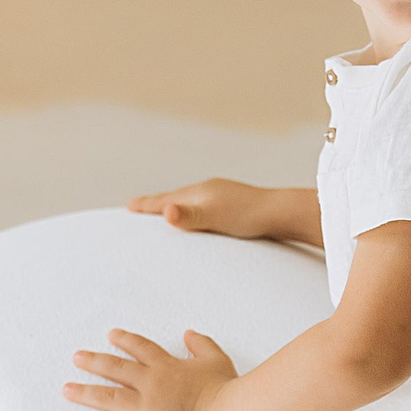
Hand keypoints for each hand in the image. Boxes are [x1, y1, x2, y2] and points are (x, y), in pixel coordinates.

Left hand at [63, 328, 238, 410]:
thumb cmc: (224, 388)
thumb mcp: (216, 359)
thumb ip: (201, 344)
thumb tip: (188, 334)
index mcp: (166, 366)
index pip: (141, 349)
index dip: (125, 341)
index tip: (111, 336)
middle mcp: (151, 383)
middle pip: (117, 368)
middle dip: (94, 361)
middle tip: (76, 357)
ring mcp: (148, 408)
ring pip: (110, 397)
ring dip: (86, 393)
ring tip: (67, 389)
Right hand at [127, 179, 271, 239]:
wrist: (280, 213)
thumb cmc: (248, 216)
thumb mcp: (214, 218)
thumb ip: (189, 216)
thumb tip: (167, 211)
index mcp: (199, 192)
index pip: (166, 200)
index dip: (147, 205)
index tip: (130, 206)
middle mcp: (209, 191)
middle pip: (177, 197)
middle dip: (158, 203)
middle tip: (141, 206)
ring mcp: (222, 197)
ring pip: (192, 201)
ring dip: (177, 206)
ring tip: (168, 212)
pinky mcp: (234, 206)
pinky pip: (205, 208)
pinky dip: (194, 212)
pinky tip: (202, 218)